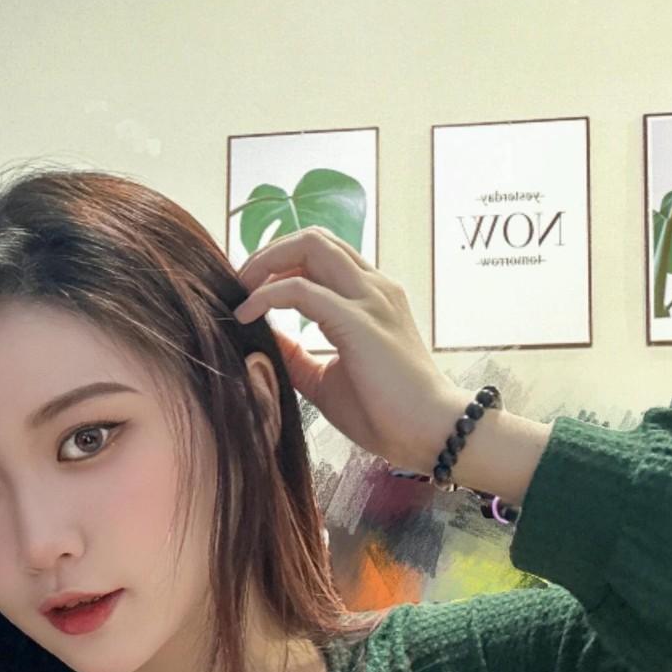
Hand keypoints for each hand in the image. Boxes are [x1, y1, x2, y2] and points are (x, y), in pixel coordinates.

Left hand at [233, 227, 463, 474]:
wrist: (432, 433)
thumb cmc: (386, 412)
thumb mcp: (327, 379)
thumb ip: (298, 356)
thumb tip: (265, 342)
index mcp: (371, 297)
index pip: (322, 254)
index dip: (281, 263)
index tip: (250, 291)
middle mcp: (373, 287)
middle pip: (314, 238)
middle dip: (268, 253)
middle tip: (239, 285)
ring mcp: (369, 299)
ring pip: (310, 246)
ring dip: (265, 263)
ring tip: (241, 294)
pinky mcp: (357, 320)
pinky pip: (299, 289)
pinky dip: (265, 296)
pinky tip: (246, 316)